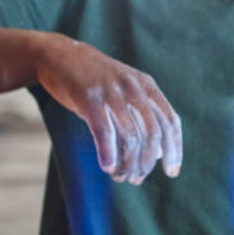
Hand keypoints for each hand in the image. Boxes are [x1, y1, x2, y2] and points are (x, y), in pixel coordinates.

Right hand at [37, 36, 181, 183]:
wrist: (59, 55)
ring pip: (130, 137)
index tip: (171, 172)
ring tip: (119, 176)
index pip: (170, 122)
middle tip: (135, 178)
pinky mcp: (90, 98)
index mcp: (147, 86)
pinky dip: (108, 154)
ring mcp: (112, 92)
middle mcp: (134, 88)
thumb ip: (143, 117)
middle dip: (146, 162)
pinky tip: (107, 167)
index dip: (174, 149)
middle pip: (152, 134)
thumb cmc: (93, 81)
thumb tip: (160, 153)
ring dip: (127, 163)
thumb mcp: (124, 92)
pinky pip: (104, 132)